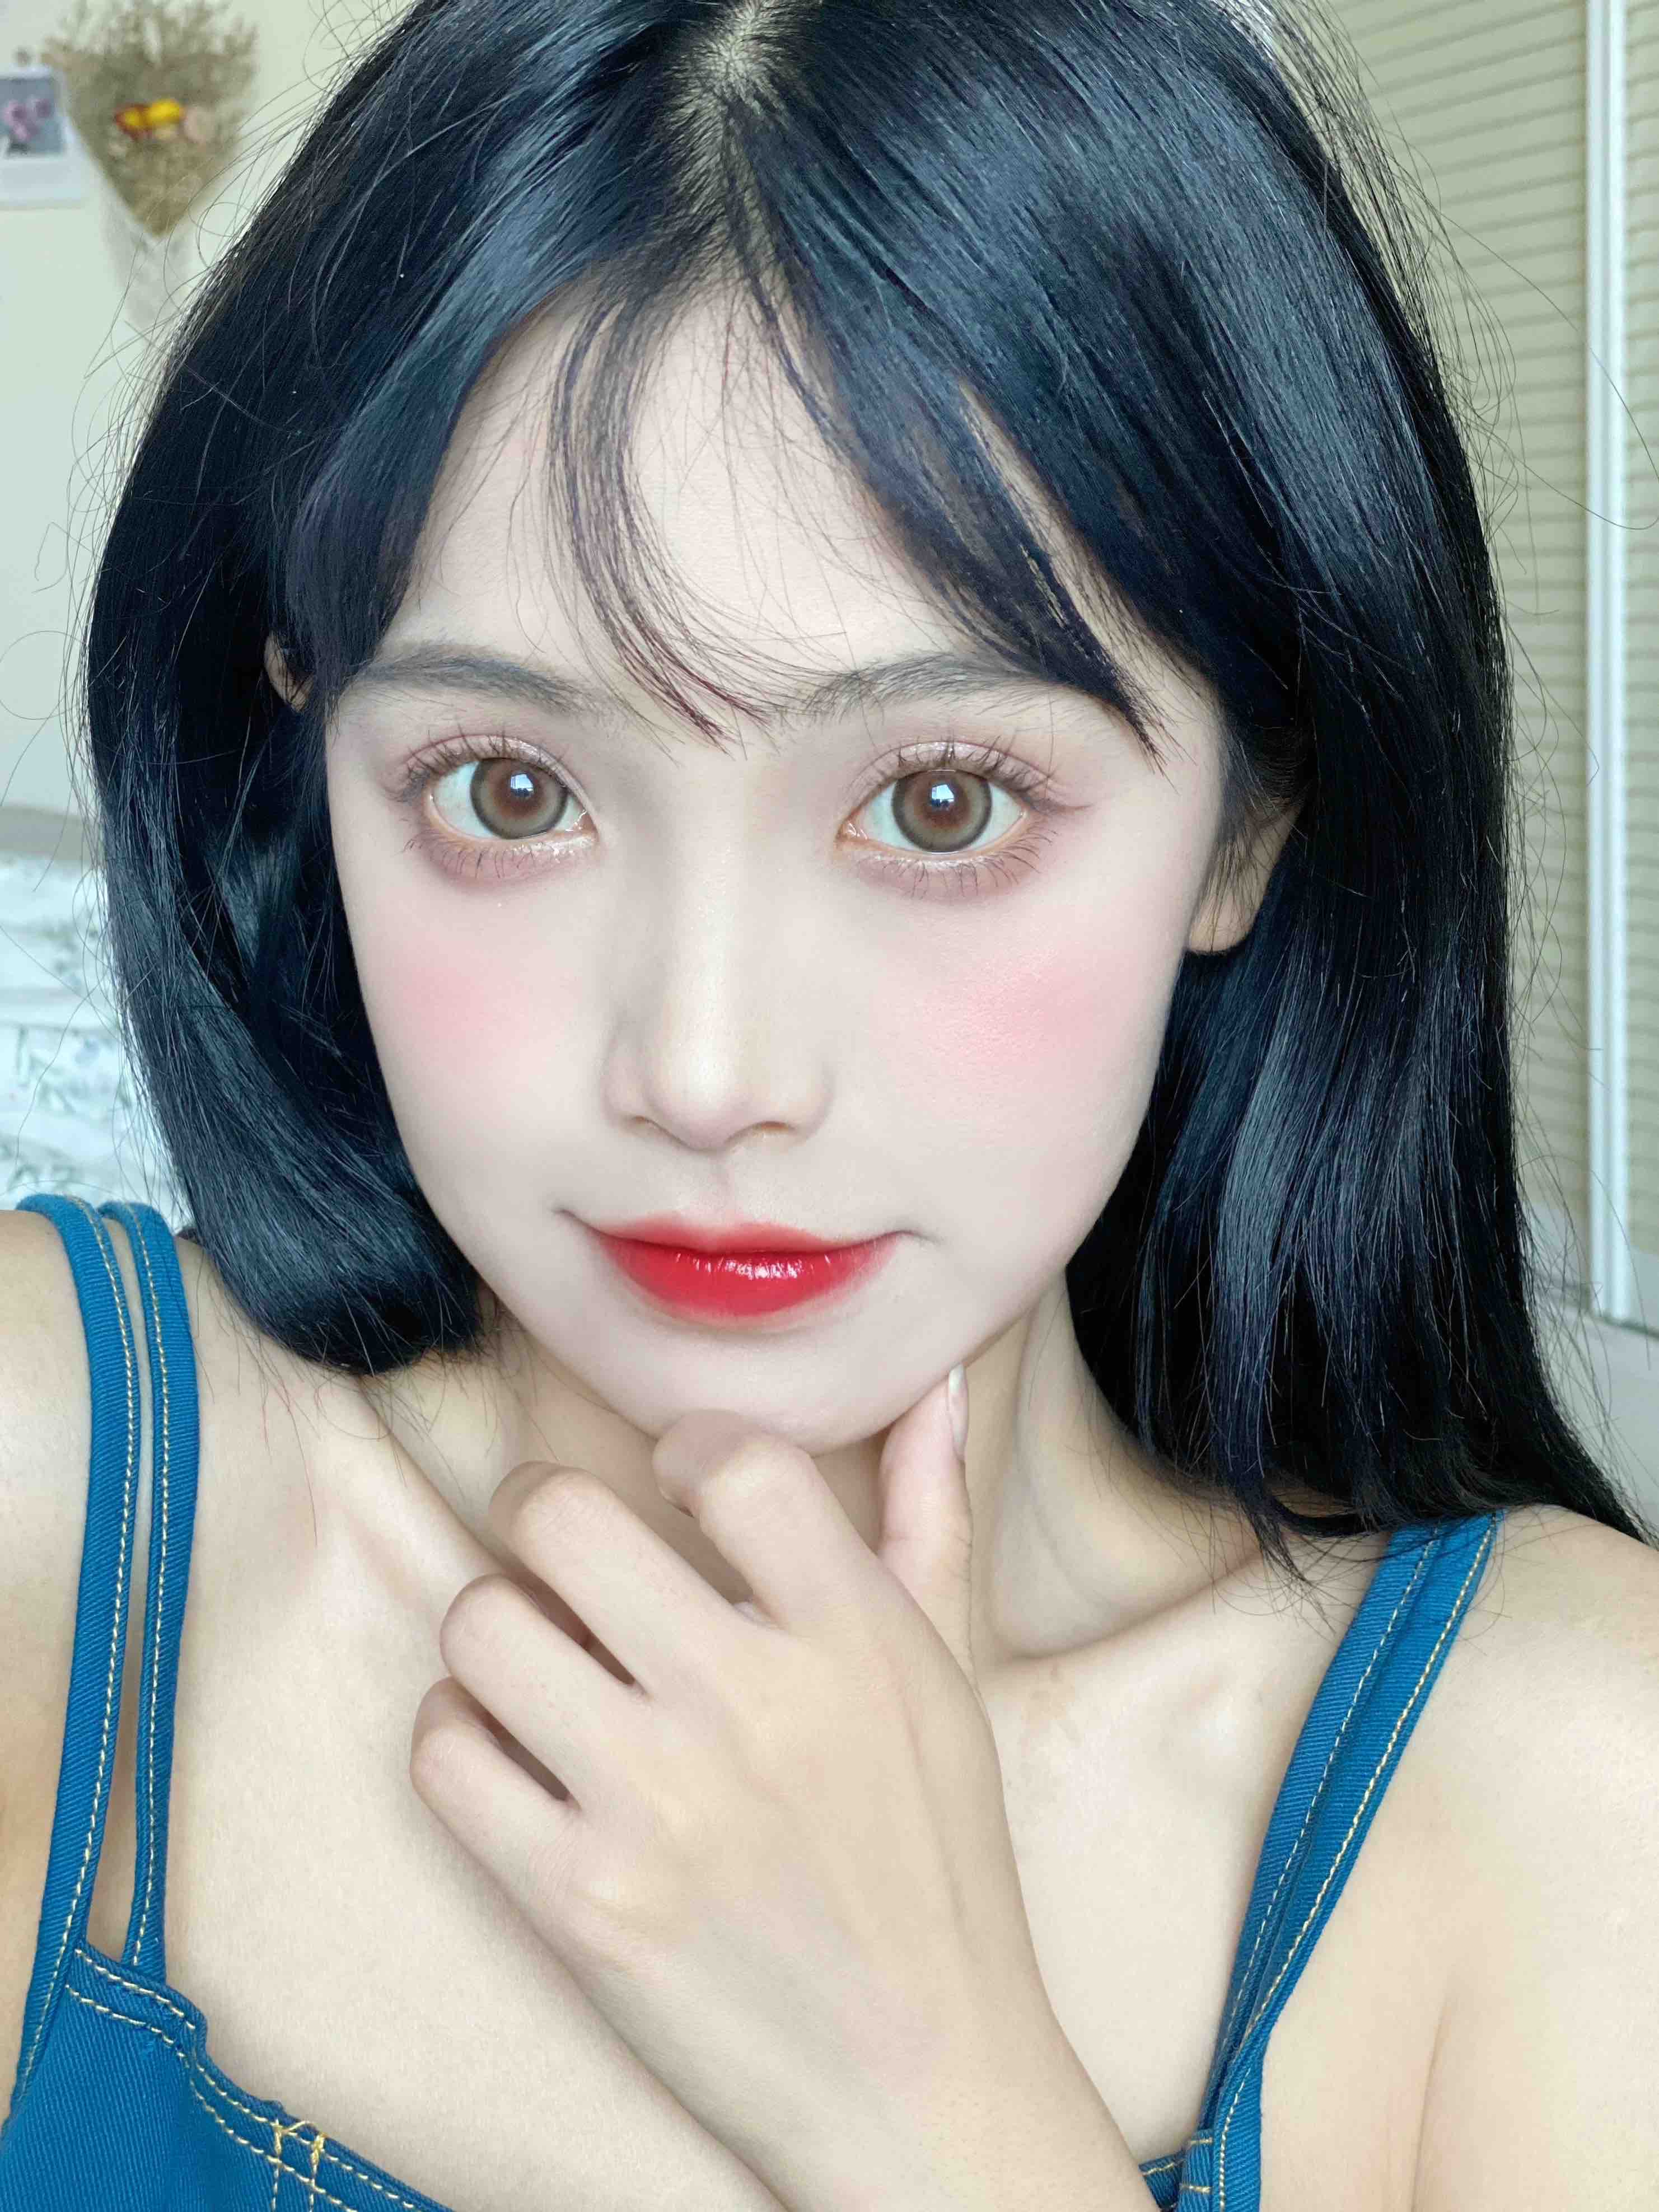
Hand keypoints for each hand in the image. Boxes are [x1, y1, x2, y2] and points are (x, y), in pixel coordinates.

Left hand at [409, 1366, 1090, 2207]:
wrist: (915, 2075)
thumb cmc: (931, 1854)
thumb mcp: (944, 1672)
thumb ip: (928, 1514)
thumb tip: (935, 1382)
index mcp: (852, 1638)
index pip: (732, 1458)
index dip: (684, 1445)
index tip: (677, 1482)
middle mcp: (751, 1709)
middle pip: (562, 1517)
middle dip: (540, 1511)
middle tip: (558, 1544)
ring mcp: (656, 1809)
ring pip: (480, 1624)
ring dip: (494, 1627)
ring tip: (536, 1655)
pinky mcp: (578, 1903)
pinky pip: (442, 1752)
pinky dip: (454, 1732)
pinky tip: (508, 1747)